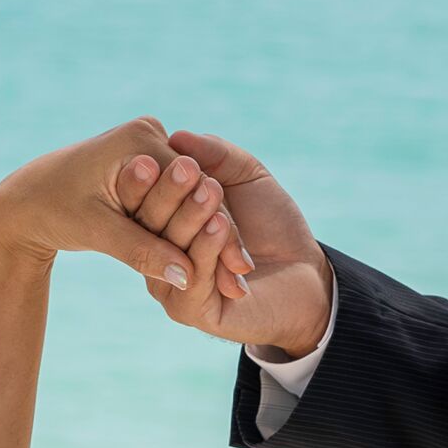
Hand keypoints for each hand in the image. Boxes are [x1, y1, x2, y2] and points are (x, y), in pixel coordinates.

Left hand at [0, 119, 252, 302]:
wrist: (26, 201)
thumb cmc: (53, 211)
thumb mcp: (98, 231)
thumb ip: (142, 251)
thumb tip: (186, 277)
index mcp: (141, 138)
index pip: (192, 189)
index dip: (216, 234)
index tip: (236, 271)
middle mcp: (151, 134)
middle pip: (196, 194)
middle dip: (219, 239)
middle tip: (243, 277)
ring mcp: (152, 146)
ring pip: (191, 200)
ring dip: (211, 239)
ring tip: (236, 279)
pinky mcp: (149, 163)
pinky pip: (178, 201)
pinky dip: (191, 232)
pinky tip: (216, 266)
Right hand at [109, 130, 331, 356]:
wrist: (306, 271)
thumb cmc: (271, 222)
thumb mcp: (246, 176)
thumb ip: (215, 155)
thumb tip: (177, 136)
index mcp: (163, 222)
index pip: (141, 199)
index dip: (143, 178)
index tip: (150, 155)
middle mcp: (158, 254)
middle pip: (150, 223)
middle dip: (168, 194)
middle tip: (184, 169)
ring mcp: (171, 284)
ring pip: (170, 249)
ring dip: (191, 217)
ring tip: (210, 192)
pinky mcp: (189, 311)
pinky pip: (190, 278)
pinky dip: (206, 248)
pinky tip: (220, 225)